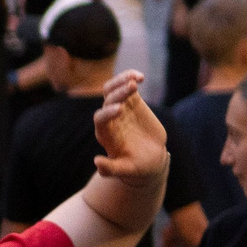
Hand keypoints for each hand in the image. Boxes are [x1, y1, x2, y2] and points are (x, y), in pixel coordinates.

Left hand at [92, 72, 167, 186]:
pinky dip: (131, 78)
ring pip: (113, 89)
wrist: (149, 159)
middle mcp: (109, 118)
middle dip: (118, 93)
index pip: (100, 119)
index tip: (120, 110)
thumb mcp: (125, 170)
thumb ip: (111, 169)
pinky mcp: (132, 102)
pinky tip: (140, 76)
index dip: (107, 113)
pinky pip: (127, 86)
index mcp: (105, 133)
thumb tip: (96, 163)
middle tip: (132, 87)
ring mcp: (120, 108)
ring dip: (122, 81)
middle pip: (108, 101)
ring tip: (135, 79)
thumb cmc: (136, 167)